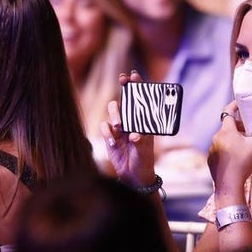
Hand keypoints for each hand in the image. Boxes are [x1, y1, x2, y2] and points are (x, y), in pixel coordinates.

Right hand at [102, 71, 155, 188]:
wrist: (133, 176)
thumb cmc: (144, 161)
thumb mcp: (145, 151)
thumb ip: (141, 142)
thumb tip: (134, 135)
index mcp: (143, 121)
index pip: (141, 101)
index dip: (137, 86)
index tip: (133, 76)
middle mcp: (131, 121)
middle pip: (125, 99)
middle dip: (124, 89)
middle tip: (123, 81)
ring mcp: (119, 128)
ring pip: (113, 110)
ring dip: (116, 115)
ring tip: (119, 127)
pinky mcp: (109, 136)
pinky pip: (105, 127)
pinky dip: (108, 133)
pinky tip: (114, 143)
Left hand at [207, 101, 251, 203]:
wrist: (229, 185)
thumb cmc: (242, 163)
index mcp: (226, 131)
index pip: (227, 111)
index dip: (235, 105)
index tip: (242, 103)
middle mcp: (217, 137)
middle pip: (230, 127)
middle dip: (243, 128)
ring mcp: (213, 148)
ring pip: (229, 140)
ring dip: (241, 141)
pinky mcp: (213, 159)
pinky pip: (224, 150)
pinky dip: (234, 150)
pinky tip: (245, 158)